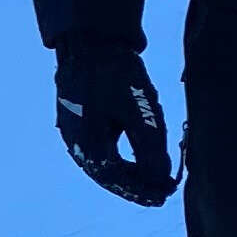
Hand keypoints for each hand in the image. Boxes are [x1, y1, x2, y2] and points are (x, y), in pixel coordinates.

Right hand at [53, 49, 175, 205]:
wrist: (88, 41)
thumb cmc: (114, 73)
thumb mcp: (138, 110)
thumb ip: (150, 148)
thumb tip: (160, 177)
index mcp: (88, 144)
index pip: (117, 180)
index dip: (142, 190)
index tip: (164, 195)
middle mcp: (76, 144)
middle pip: (107, 176)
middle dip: (135, 185)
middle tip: (161, 191)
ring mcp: (72, 133)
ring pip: (102, 164)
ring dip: (127, 173)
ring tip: (151, 178)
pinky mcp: (76, 121)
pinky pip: (98, 150)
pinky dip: (118, 159)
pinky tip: (133, 157)